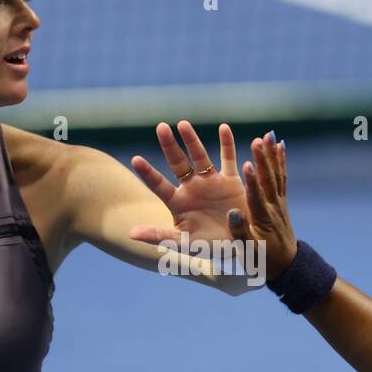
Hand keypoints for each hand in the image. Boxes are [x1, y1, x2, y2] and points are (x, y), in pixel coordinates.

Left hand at [129, 121, 249, 249]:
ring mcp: (211, 182)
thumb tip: (130, 234)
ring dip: (192, 140)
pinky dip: (227, 143)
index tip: (135, 159)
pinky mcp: (231, 181)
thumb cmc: (210, 247)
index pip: (159, 184)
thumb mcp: (184, 244)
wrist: (241, 246)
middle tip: (161, 127)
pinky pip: (228, 159)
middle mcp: (192, 188)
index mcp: (178, 202)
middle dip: (169, 146)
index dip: (147, 172)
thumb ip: (159, 236)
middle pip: (178, 163)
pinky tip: (224, 127)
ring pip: (200, 156)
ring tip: (183, 124)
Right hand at [233, 133, 297, 281]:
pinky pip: (282, 177)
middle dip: (263, 160)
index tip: (247, 165)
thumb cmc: (263, 261)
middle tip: (259, 140)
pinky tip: (280, 144)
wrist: (287, 266)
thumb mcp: (249, 252)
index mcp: (262, 220)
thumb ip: (240, 233)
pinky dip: (281, 160)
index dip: (252, 182)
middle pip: (268, 180)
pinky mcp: (281, 200)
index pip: (257, 198)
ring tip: (268, 135)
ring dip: (272, 154)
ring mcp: (279, 202)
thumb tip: (232, 214)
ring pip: (276, 174)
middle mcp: (273, 208)